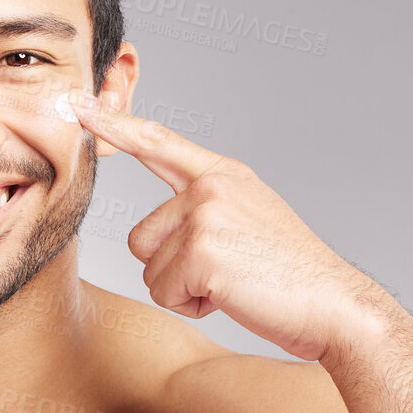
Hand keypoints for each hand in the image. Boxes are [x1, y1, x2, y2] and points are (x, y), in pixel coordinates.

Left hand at [67, 91, 387, 362]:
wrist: (333, 304)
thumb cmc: (290, 274)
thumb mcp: (249, 219)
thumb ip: (205, 208)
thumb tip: (162, 228)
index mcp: (223, 175)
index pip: (158, 143)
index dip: (115, 126)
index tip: (79, 107)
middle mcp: (211, 187)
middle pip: (141, 238)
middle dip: (172, 269)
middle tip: (227, 272)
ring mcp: (206, 216)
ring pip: (150, 268)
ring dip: (183, 289)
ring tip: (232, 283)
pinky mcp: (202, 251)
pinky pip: (164, 291)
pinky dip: (192, 306)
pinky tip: (231, 297)